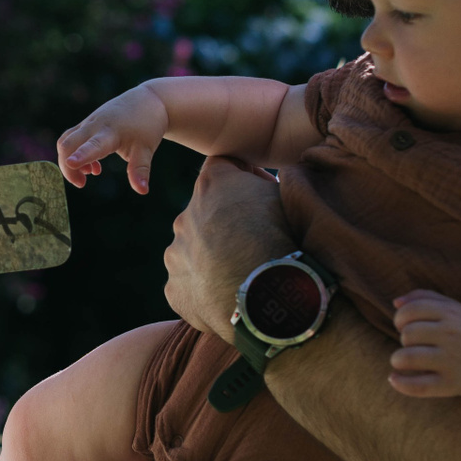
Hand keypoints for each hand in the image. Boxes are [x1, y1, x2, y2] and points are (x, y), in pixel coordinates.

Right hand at [58, 85, 168, 192]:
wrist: (146, 101)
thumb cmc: (147, 126)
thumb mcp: (146, 149)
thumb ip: (140, 170)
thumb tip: (142, 191)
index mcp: (111, 132)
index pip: (92, 145)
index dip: (81, 155)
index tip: (71, 163)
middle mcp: (95, 125)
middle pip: (69, 144)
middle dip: (68, 167)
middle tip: (81, 184)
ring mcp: (88, 123)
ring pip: (66, 141)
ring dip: (68, 160)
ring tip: (88, 174)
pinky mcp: (86, 124)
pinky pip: (71, 139)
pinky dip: (74, 154)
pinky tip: (92, 167)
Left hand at [163, 157, 294, 341]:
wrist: (265, 294)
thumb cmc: (281, 238)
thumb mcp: (285, 196)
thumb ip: (268, 184)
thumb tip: (270, 185)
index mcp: (210, 185)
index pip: (222, 165)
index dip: (244, 174)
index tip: (262, 190)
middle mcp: (184, 217)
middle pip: (206, 211)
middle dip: (227, 219)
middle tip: (257, 238)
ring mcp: (175, 254)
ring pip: (194, 249)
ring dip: (213, 254)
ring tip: (244, 270)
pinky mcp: (174, 289)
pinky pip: (190, 283)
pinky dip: (207, 286)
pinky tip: (231, 293)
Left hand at [389, 289, 460, 396]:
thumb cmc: (456, 332)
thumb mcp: (448, 308)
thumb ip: (421, 297)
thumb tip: (396, 303)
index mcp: (453, 313)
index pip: (410, 311)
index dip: (400, 318)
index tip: (404, 325)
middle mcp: (454, 336)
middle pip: (408, 334)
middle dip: (404, 339)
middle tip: (412, 344)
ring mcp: (452, 361)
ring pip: (407, 357)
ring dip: (397, 359)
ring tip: (402, 360)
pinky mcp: (449, 385)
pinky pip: (416, 385)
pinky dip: (399, 383)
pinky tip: (394, 378)